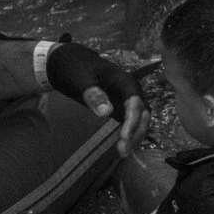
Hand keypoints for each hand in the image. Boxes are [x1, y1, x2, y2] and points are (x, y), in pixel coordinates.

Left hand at [44, 41, 145, 156]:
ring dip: (135, 135)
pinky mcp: (122, 106)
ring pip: (141, 119)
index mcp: (123, 80)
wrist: (70, 61)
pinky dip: (130, 133)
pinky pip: (132, 121)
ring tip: (123, 152)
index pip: (135, 102)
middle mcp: (130, 90)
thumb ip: (93, 95)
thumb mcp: (80, 80)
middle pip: (143, 112)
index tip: (123, 137)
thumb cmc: (75, 68)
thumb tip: (106, 113)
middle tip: (122, 150)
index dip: (132, 120)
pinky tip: (123, 146)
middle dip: (137, 132)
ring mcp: (127, 98)